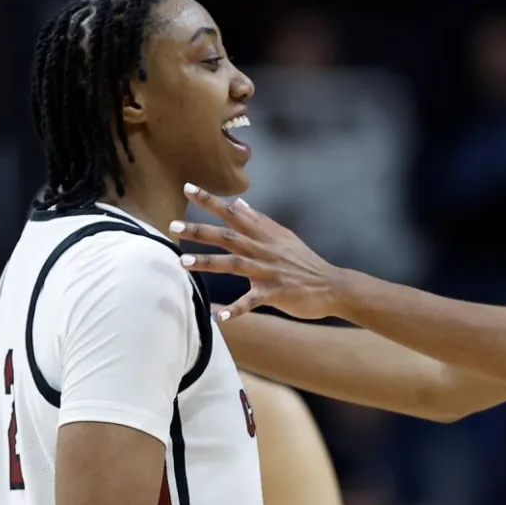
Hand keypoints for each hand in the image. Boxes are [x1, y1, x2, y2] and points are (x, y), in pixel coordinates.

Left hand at [170, 183, 343, 320]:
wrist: (332, 286)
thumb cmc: (305, 262)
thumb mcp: (284, 236)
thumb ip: (260, 221)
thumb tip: (239, 203)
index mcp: (265, 235)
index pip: (234, 213)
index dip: (211, 200)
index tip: (187, 188)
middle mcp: (264, 249)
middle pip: (228, 236)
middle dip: (200, 230)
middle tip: (173, 226)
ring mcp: (269, 271)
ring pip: (233, 264)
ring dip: (208, 263)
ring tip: (183, 262)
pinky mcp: (276, 292)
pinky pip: (252, 301)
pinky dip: (237, 309)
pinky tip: (220, 316)